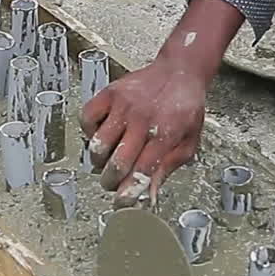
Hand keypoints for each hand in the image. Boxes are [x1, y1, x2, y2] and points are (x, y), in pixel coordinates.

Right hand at [80, 55, 208, 206]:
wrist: (179, 71)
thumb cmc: (185, 109)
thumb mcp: (187, 142)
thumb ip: (167, 168)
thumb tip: (149, 196)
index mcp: (166, 134)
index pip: (143, 171)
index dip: (130, 192)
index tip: (122, 204)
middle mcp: (143, 119)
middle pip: (117, 163)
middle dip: (111, 182)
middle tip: (114, 183)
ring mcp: (123, 105)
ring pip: (97, 145)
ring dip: (99, 161)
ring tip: (107, 161)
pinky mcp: (109, 93)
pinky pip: (87, 119)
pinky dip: (89, 133)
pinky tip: (101, 135)